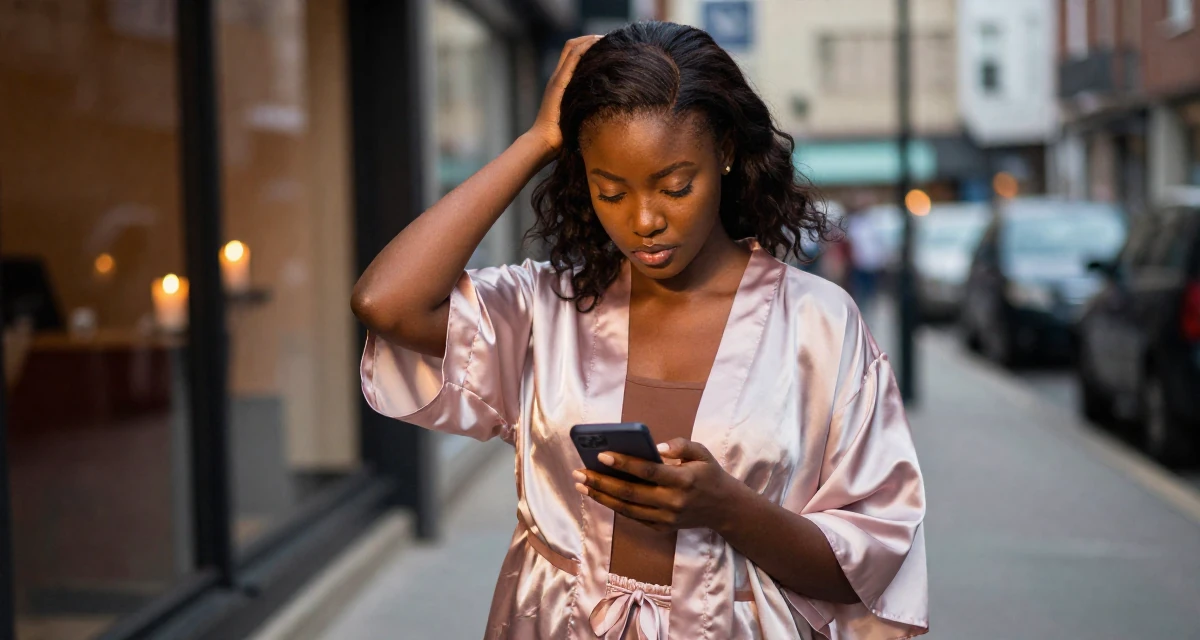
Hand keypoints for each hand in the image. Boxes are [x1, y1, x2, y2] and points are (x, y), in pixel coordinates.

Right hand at [527, 35, 602, 156]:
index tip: (608, 47)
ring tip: (608, 39)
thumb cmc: (563, 137)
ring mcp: (558, 78)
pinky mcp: (559, 83)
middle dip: (591, 39)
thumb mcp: (579, 117)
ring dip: (591, 40)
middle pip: (572, 46)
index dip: (589, 46)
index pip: (574, 55)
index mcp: (562, 83)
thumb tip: (609, 108)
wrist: (545, 142)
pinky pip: (573, 57)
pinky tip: (599, 44)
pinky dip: (586, 47)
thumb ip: (588, 108)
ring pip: (573, 48)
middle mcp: (559, 77)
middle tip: (610, 40)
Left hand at [573, 438, 740, 532]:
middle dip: (601, 482)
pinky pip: (633, 517)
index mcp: (684, 480)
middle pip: (631, 493)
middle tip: (579, 472)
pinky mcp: (662, 528)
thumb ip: (680, 445)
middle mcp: (673, 502)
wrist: (724, 508)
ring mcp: (666, 519)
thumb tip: (655, 446)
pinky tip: (599, 494)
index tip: (601, 455)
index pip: (649, 472)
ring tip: (582, 484)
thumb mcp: (702, 453)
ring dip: (601, 496)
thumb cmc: (709, 474)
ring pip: (627, 508)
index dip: (624, 464)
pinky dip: (614, 506)